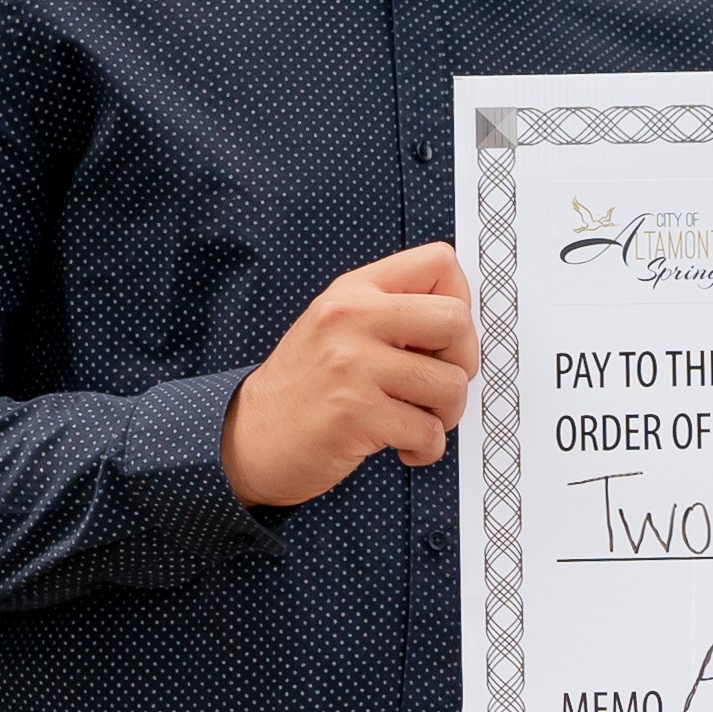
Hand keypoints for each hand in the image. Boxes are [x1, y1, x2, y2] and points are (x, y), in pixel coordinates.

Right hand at [221, 242, 476, 506]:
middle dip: (464, 361)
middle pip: (456, 320)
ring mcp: (352, 365)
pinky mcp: (355, 414)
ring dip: (446, 415)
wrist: (247, 437)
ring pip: (450, 384)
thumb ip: (393, 311)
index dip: (461, 300)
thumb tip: (465, 324)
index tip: (444, 337)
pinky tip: (402, 447)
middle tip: (439, 384)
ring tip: (417, 421)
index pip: (439, 262)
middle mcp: (352, 318)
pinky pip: (428, 432)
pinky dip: (426, 449)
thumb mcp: (339, 326)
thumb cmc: (304, 386)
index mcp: (355, 290)